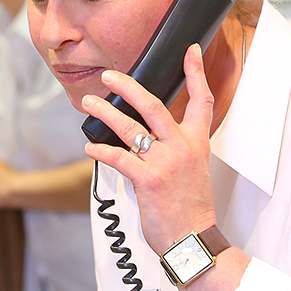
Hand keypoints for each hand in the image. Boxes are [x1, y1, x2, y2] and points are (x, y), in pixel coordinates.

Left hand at [81, 44, 217, 255]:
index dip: (196, 73)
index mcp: (196, 144)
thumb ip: (174, 148)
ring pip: (130, 128)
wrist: (193, 240)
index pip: (201, 101)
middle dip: (128, 86)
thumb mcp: (193, 170)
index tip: (190, 50)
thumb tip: (144, 135)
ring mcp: (165, 162)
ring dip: (105, 112)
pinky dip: (100, 151)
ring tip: (89, 103)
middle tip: (108, 76)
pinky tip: (90, 148)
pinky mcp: (148, 180)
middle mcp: (182, 148)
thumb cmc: (190, 207)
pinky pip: (118, 157)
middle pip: (154, 105)